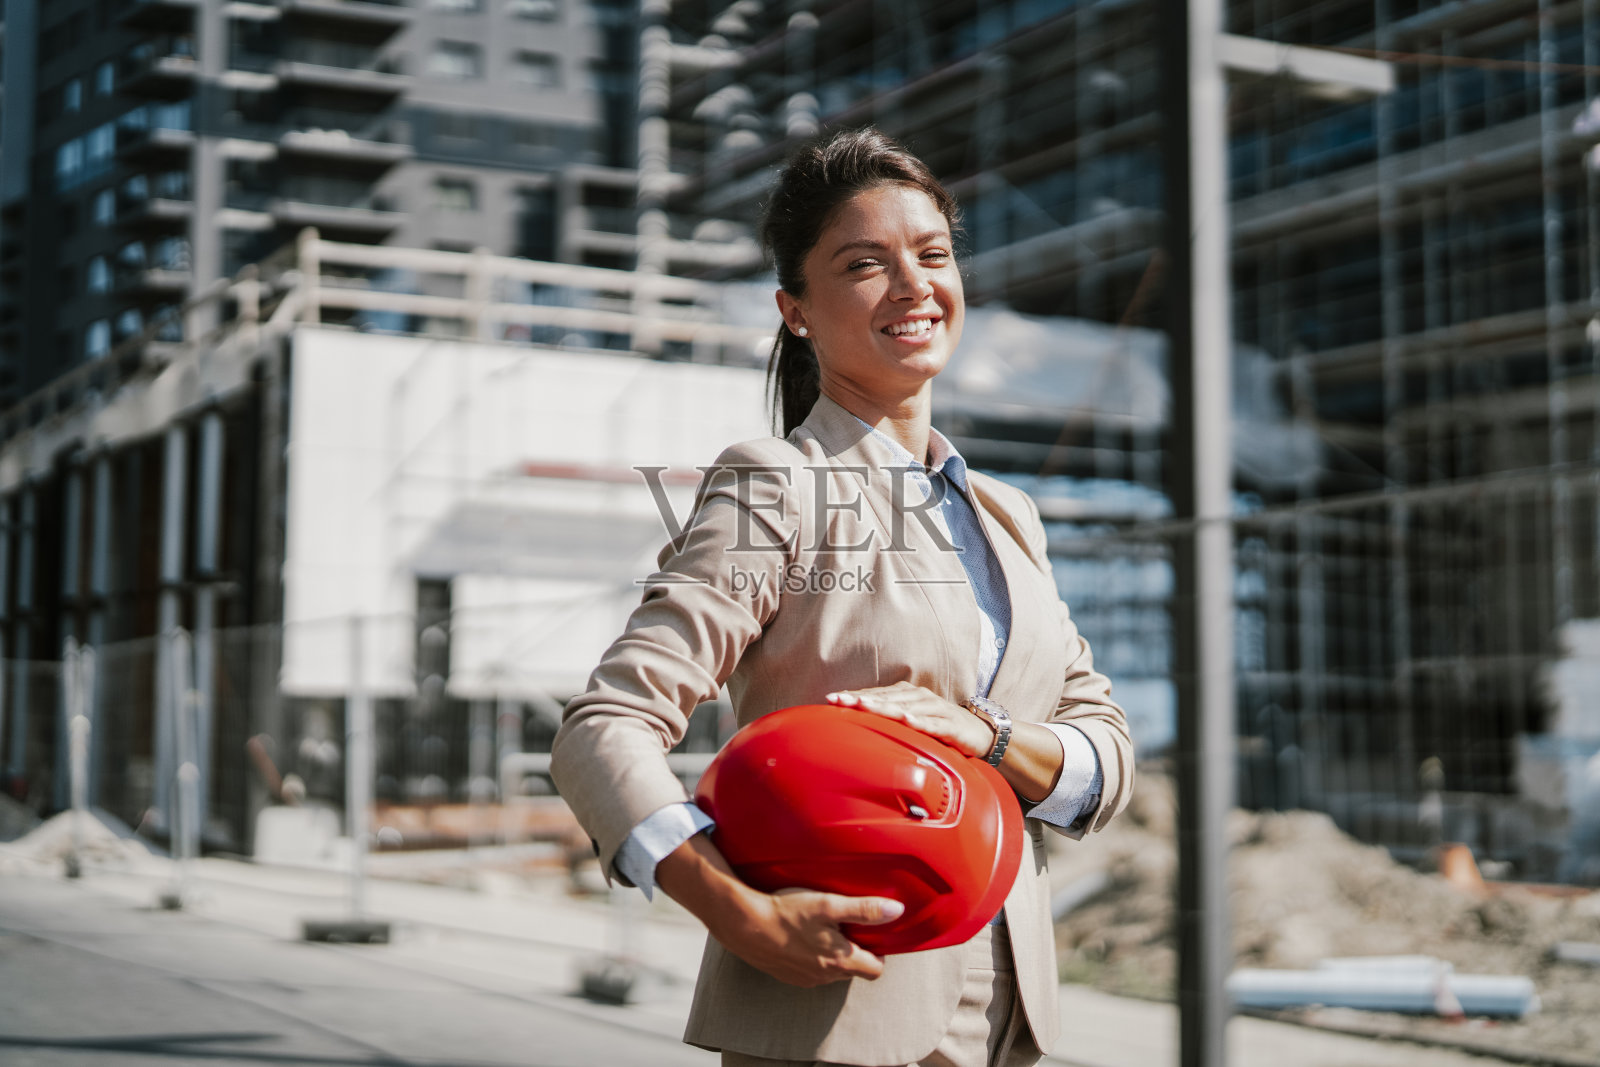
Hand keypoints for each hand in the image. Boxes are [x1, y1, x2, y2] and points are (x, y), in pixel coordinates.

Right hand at [655, 833, 902, 988]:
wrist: (744, 924)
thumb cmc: (787, 912)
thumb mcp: (828, 904)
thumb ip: (864, 909)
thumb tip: (897, 911)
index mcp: (840, 961)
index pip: (876, 970)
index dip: (879, 951)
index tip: (871, 932)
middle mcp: (825, 977)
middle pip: (854, 970)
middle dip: (856, 950)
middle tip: (847, 925)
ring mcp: (806, 979)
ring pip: (832, 971)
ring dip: (833, 954)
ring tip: (823, 928)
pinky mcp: (788, 976)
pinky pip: (811, 971)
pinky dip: (812, 957)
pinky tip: (801, 935)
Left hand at [826, 681, 994, 759]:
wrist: (979, 732)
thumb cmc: (939, 726)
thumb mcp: (911, 722)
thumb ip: (888, 721)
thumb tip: (856, 727)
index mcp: (906, 696)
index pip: (876, 694)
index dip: (854, 696)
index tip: (831, 699)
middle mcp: (919, 697)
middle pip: (886, 698)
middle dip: (862, 699)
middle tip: (840, 701)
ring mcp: (935, 709)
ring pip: (906, 707)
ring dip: (885, 707)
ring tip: (865, 706)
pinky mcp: (951, 724)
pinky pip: (934, 723)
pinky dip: (921, 722)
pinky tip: (909, 721)